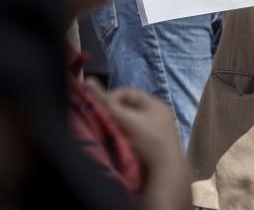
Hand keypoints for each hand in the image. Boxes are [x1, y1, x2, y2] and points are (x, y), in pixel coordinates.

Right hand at [90, 83, 190, 209]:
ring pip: (132, 122)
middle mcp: (159, 114)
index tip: (99, 109)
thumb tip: (88, 81)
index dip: (111, 97)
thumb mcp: (126, 119)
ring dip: (119, 125)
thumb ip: (106, 103)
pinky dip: (126, 136)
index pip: (128, 92)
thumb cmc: (148, 141)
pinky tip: (120, 144)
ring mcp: (159, 130)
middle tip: (102, 122)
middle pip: (130, 107)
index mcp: (156, 104)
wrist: (166, 171)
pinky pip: (137, 135)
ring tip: (109, 133)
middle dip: (115, 113)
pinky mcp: (155, 145)